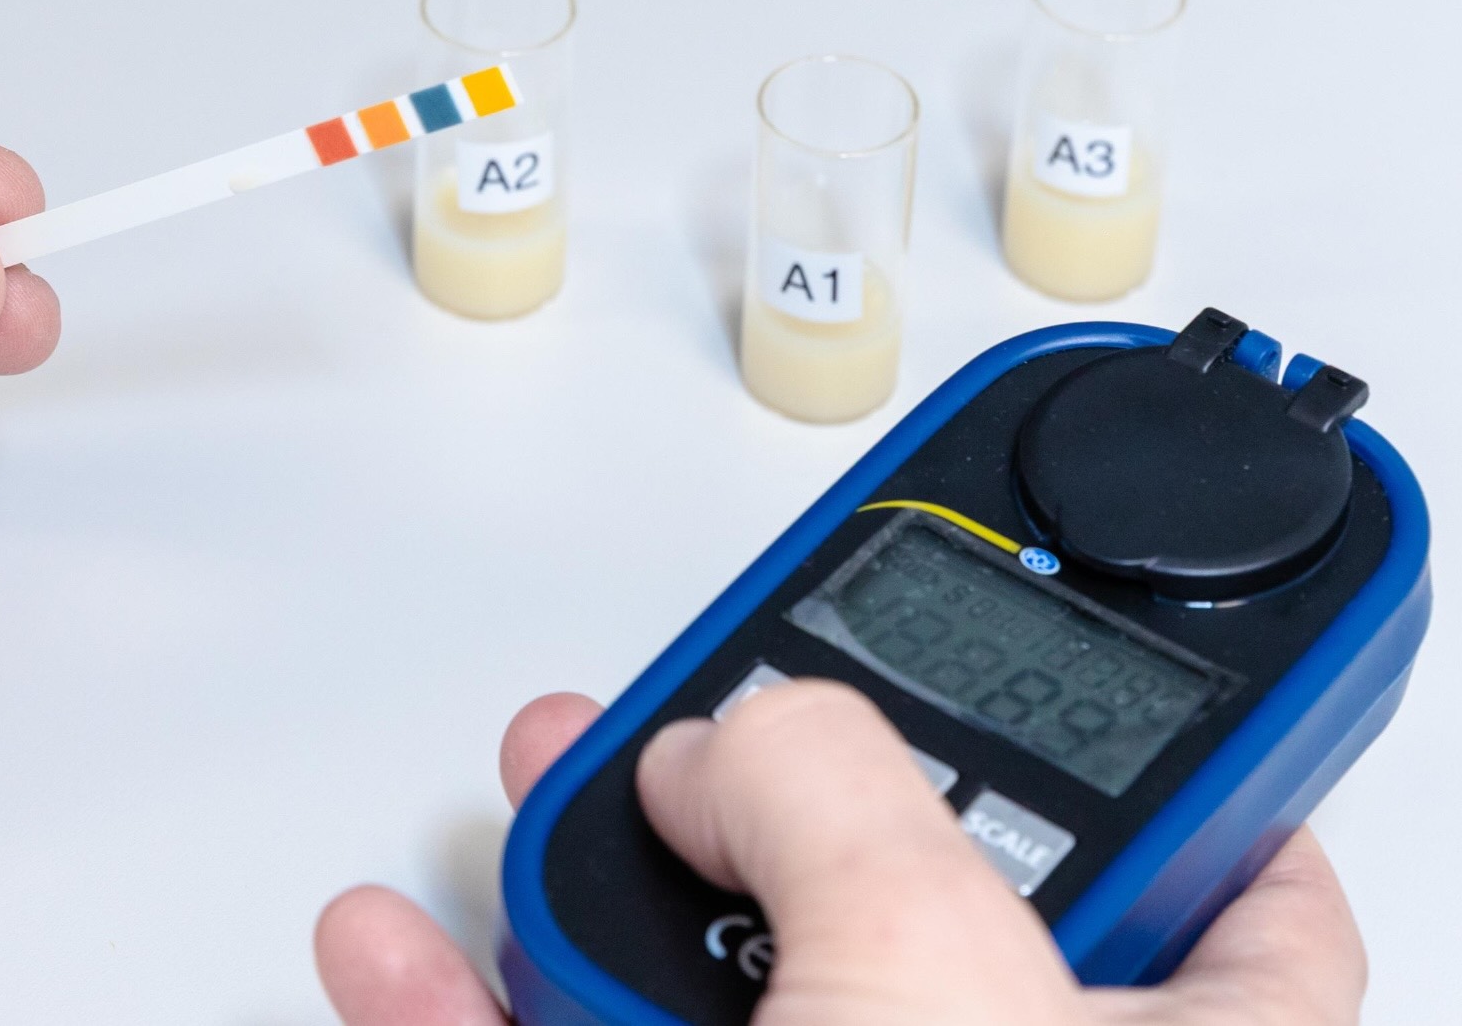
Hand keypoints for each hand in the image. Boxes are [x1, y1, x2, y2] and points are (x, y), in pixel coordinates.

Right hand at [315, 682, 1364, 1023]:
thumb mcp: (932, 981)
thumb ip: (834, 791)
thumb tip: (728, 745)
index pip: (1223, 855)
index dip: (1124, 733)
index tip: (1017, 644)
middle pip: (902, 885)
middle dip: (769, 785)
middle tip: (700, 713)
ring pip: (718, 991)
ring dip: (597, 887)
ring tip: (543, 791)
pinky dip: (476, 1014)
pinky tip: (410, 950)